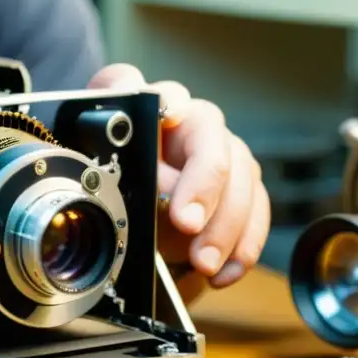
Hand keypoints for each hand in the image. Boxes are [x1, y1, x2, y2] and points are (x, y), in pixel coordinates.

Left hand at [88, 64, 270, 288]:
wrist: (133, 209)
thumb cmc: (115, 184)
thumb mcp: (101, 181)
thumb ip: (125, 175)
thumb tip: (155, 193)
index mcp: (143, 108)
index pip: (144, 85)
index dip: (160, 98)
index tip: (167, 117)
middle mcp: (187, 120)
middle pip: (209, 135)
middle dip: (202, 184)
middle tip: (185, 223)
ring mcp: (220, 149)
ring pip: (241, 174)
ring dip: (225, 226)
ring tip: (203, 262)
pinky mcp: (242, 184)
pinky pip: (256, 211)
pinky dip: (242, 247)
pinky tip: (222, 272)